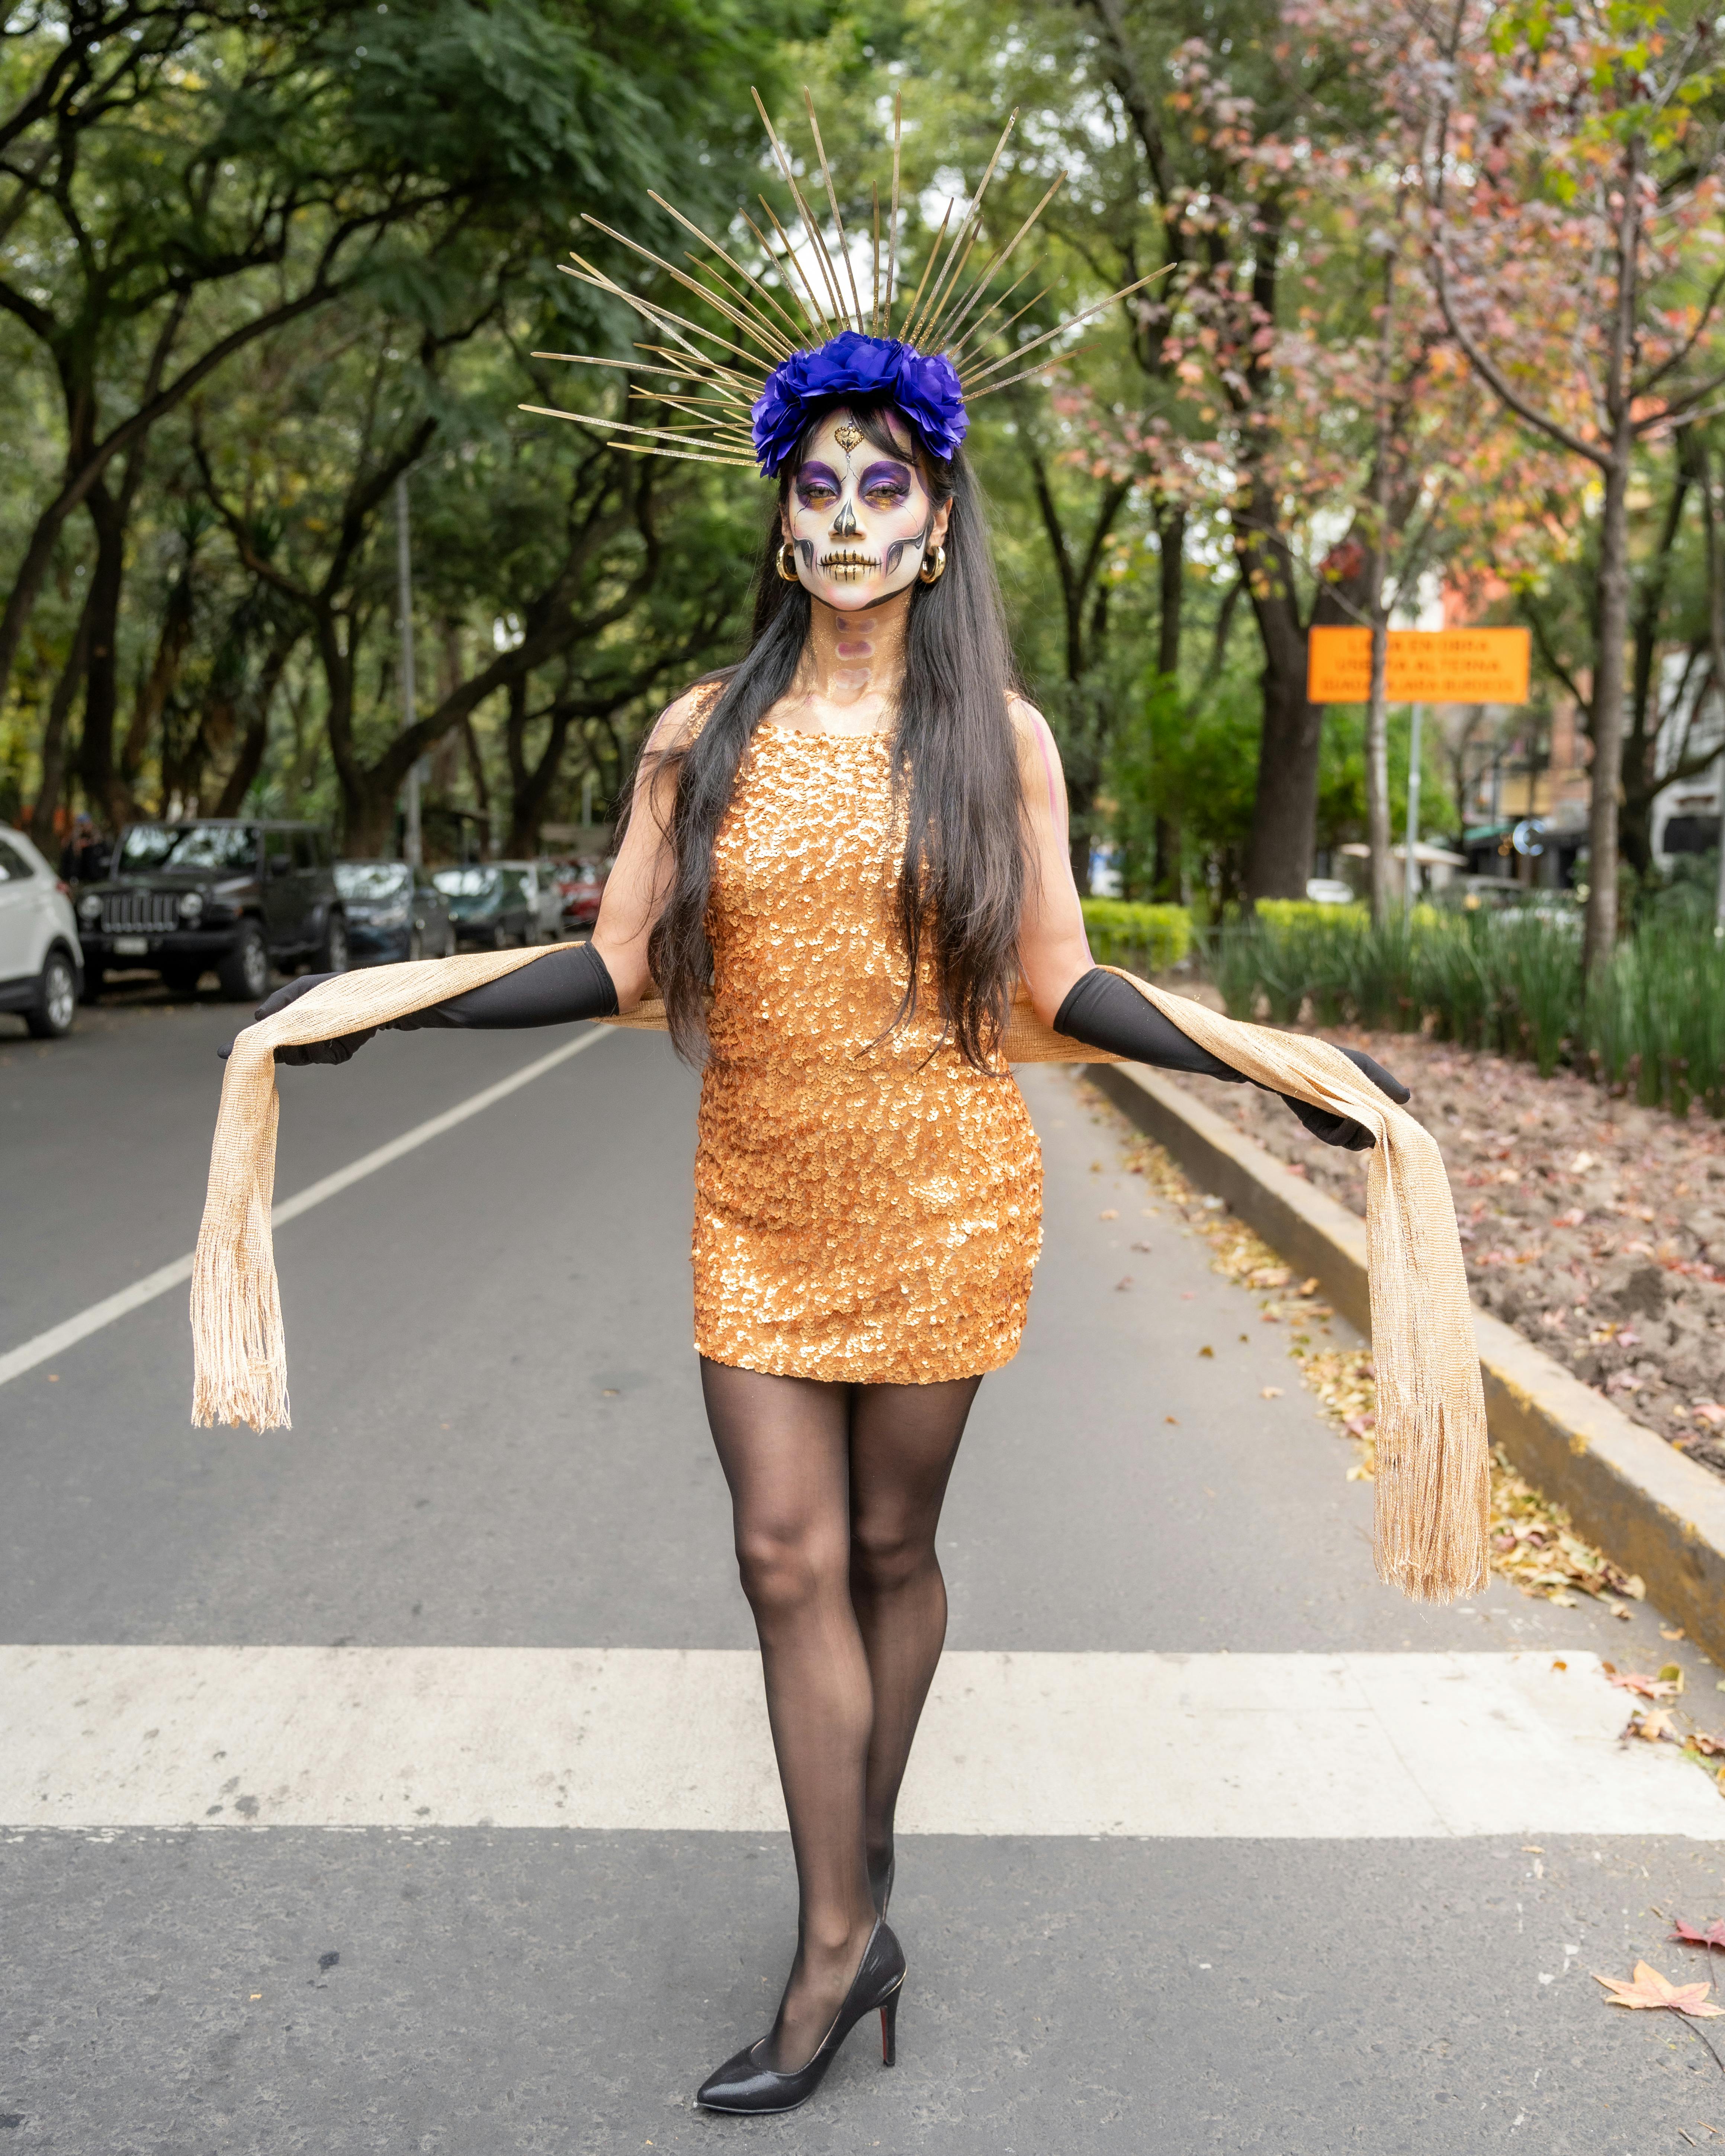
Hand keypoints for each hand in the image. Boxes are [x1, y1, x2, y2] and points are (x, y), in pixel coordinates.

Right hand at [217, 971, 376, 1064]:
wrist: (370, 996)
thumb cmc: (333, 988)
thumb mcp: (304, 988)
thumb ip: (280, 1001)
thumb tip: (257, 1017)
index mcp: (287, 1024)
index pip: (261, 1039)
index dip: (243, 1047)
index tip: (223, 1053)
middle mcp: (299, 1040)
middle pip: (278, 1053)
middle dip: (280, 1047)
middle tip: (287, 1036)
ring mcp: (317, 1050)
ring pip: (298, 1057)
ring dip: (302, 1043)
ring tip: (316, 1027)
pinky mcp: (335, 1055)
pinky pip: (321, 1056)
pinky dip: (323, 1045)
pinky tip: (332, 1033)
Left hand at [1281, 1045, 1410, 1151]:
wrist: (1302, 1057)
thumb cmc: (1335, 1060)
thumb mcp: (1365, 1068)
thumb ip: (1385, 1084)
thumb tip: (1406, 1098)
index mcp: (1364, 1109)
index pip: (1382, 1127)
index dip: (1393, 1129)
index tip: (1402, 1125)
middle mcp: (1349, 1120)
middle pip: (1371, 1140)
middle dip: (1381, 1135)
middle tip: (1384, 1123)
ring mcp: (1334, 1125)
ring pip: (1356, 1143)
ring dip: (1366, 1135)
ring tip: (1368, 1119)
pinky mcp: (1317, 1127)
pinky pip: (1337, 1139)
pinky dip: (1348, 1132)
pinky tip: (1352, 1119)